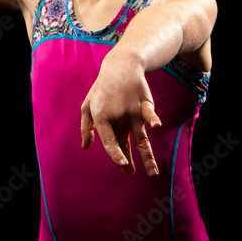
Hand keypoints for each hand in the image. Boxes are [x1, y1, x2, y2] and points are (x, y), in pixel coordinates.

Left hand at [80, 55, 161, 175]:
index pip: (109, 140)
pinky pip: (149, 114)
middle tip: (131, 174)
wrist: (121, 66)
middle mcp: (118, 116)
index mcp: (102, 118)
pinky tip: (156, 127)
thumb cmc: (102, 89)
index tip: (121, 164)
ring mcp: (133, 110)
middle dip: (129, 160)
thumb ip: (86, 127)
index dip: (115, 153)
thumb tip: (85, 147)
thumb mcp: (88, 106)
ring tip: (153, 173)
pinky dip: (153, 119)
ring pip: (141, 138)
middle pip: (126, 144)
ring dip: (148, 157)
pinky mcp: (145, 104)